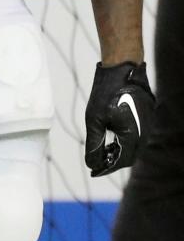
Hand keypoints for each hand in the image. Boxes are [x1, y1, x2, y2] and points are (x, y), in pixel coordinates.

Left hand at [84, 61, 154, 175]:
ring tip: (104, 150)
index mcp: (132, 136)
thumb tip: (92, 163)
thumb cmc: (106, 92)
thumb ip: (94, 144)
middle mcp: (144, 134)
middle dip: (113, 161)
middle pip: (129, 157)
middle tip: (97, 162)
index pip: (121, 162)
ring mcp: (148, 125)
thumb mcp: (94, 119)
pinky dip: (125, 140)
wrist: (122, 69)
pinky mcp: (147, 118)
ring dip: (120, 151)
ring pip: (134, 147)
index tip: (93, 172)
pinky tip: (114, 136)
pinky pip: (137, 135)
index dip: (106, 168)